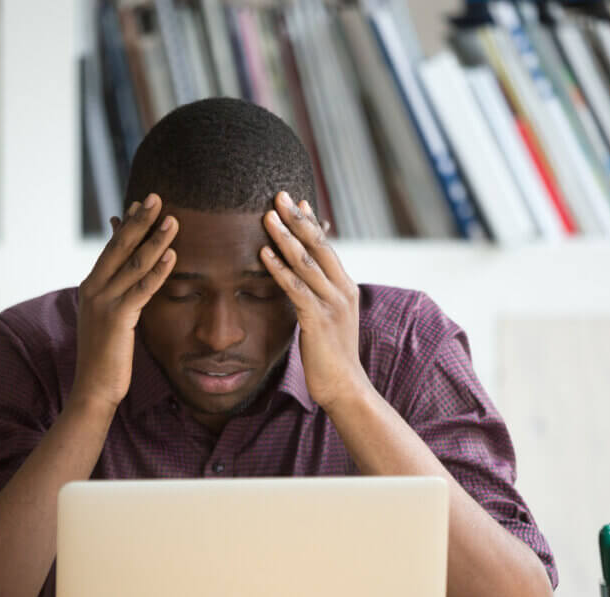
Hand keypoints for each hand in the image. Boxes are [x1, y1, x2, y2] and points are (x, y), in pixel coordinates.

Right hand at [69, 194, 177, 412]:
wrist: (93, 388)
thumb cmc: (106, 357)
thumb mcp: (108, 320)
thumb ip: (118, 296)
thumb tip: (130, 280)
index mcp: (91, 286)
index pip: (112, 248)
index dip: (128, 225)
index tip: (142, 204)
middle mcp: (94, 289)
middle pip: (120, 247)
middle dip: (140, 220)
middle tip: (157, 197)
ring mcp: (103, 302)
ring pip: (134, 264)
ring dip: (155, 239)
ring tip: (173, 220)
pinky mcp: (117, 319)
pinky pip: (141, 289)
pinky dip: (158, 271)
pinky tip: (172, 256)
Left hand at [260, 190, 370, 412]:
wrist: (345, 388)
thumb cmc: (332, 356)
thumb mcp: (330, 319)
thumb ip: (321, 297)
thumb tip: (306, 280)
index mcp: (345, 287)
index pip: (327, 247)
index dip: (311, 223)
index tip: (297, 201)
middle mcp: (342, 290)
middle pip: (318, 246)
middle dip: (297, 219)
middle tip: (279, 195)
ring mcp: (332, 305)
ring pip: (305, 263)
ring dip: (284, 237)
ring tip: (267, 217)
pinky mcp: (317, 320)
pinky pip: (295, 289)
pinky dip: (278, 269)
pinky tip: (263, 255)